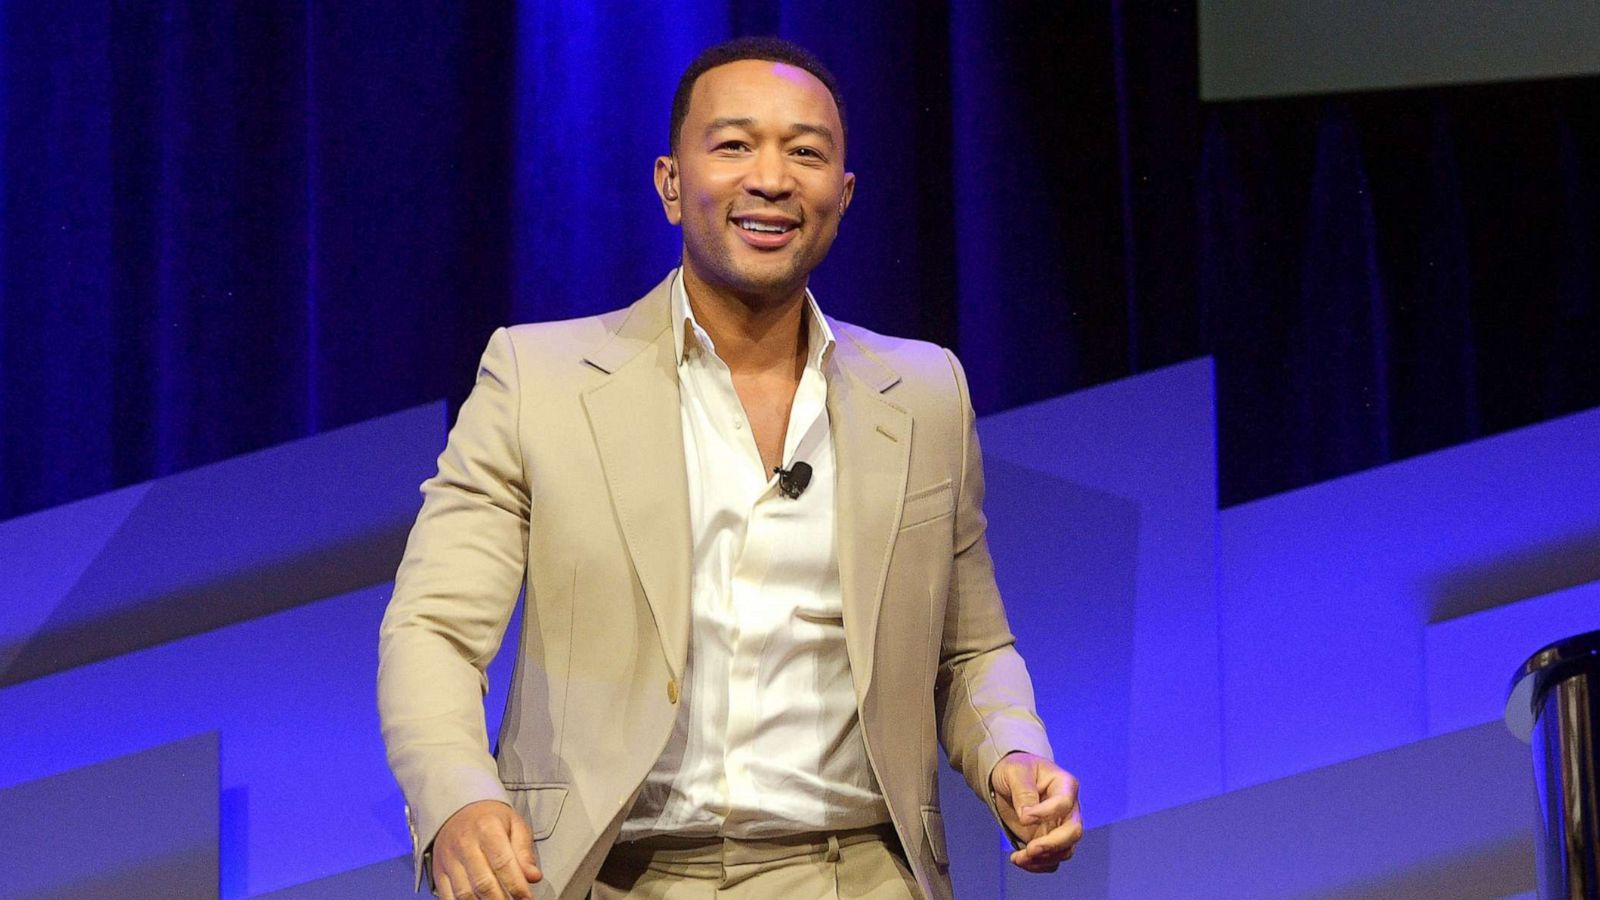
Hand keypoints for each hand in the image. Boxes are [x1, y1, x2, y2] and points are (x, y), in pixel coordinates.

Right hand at [431, 799, 542, 899]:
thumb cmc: (491, 820)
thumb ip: (524, 852)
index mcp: (487, 828)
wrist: (459, 810)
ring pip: (465, 893)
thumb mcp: (515, 825)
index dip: (516, 885)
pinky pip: (448, 896)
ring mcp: (449, 859)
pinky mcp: (439, 871)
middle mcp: (464, 844)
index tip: (527, 898)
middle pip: (483, 883)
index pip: (502, 863)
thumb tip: (533, 876)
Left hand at [989, 751, 1082, 872]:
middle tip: (1030, 849)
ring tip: (1018, 858)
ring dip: (1043, 859)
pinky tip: (1018, 859)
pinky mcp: (1050, 841)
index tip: (1024, 817)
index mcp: (1065, 785)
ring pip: (1064, 850)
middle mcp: (1069, 809)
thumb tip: (1027, 817)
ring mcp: (1061, 827)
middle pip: (1073, 832)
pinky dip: (1037, 865)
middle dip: (1053, 845)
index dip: (1045, 813)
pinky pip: (1052, 859)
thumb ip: (1023, 791)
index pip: (1064, 804)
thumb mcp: (1015, 771)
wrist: (1009, 781)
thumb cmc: (1016, 770)